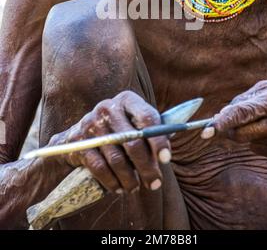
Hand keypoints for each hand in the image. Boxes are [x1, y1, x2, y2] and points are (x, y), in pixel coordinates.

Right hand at [48, 90, 170, 193]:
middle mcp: (108, 107)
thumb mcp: (135, 124)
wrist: (80, 136)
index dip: (159, 140)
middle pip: (132, 141)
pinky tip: (119, 188)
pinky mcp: (78, 141)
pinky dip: (111, 181)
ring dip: (129, 178)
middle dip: (146, 166)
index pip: (147, 118)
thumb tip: (167, 154)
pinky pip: (99, 167)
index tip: (166, 159)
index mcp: (127, 99)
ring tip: (136, 188)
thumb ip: (152, 133)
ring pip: (116, 158)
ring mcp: (90, 123)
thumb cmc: (119, 131)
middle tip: (155, 183)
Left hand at [208, 78, 266, 157]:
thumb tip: (221, 115)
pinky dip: (259, 141)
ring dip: (247, 134)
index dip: (222, 123)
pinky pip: (261, 150)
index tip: (206, 131)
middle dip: (230, 130)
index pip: (243, 113)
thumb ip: (245, 99)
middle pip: (242, 133)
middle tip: (227, 123)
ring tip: (264, 120)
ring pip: (250, 143)